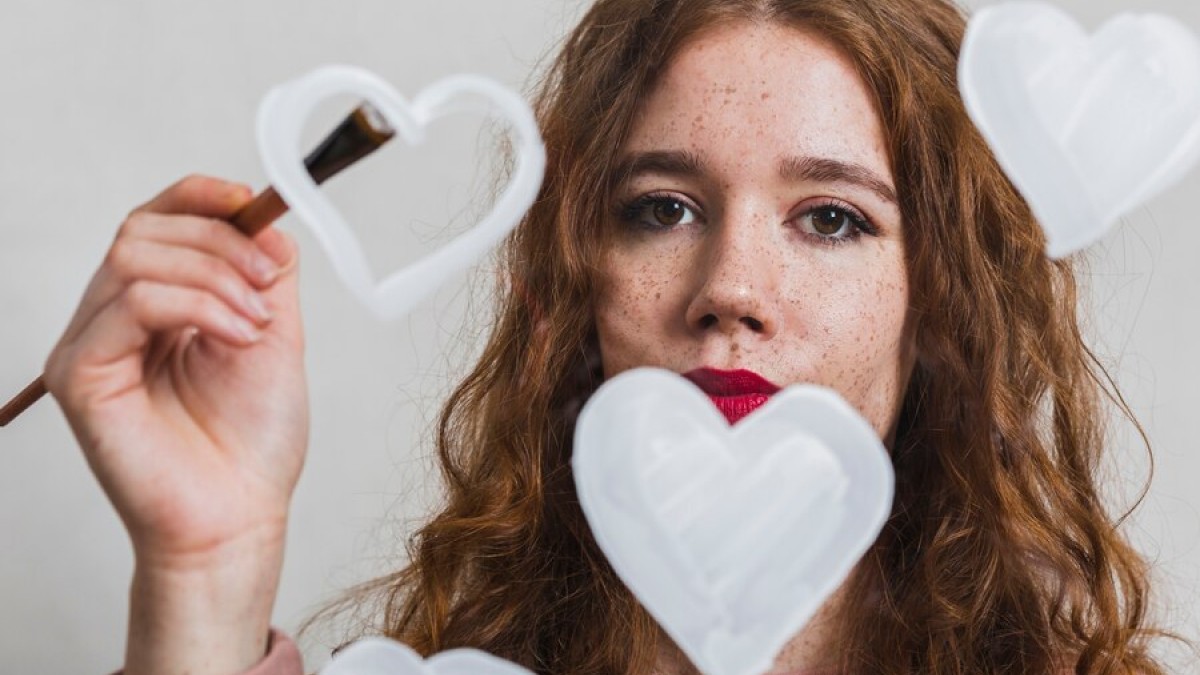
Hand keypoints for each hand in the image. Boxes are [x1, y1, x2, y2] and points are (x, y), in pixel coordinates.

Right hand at [43, 175, 308, 672]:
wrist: (240, 515)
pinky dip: (195, 306)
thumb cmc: (252, 441)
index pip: (156, 222)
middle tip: (267, 284)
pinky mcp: (80, 375)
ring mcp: (92, 345)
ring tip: (255, 323)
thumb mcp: (274, 335)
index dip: (199, 197)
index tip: (250, 200)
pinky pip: (128, 303)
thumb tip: (266, 221)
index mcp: (158, 306)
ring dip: (213, 277)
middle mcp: (115, 319)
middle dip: (220, 243)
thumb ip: (265, 275)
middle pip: (144, 230)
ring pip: (135, 257)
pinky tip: (236, 336)